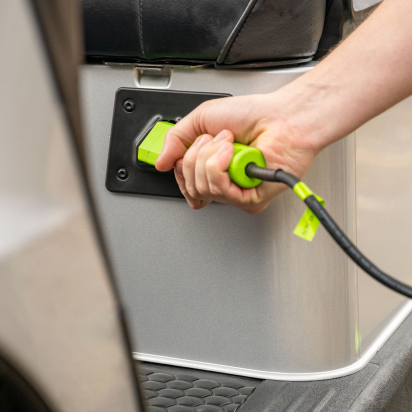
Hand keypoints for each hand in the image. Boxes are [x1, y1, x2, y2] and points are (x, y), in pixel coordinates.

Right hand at [155, 92, 320, 212]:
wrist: (283, 117)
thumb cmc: (253, 115)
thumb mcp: (202, 119)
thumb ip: (175, 139)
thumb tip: (160, 162)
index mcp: (212, 167)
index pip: (185, 183)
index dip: (183, 166)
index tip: (195, 145)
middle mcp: (223, 182)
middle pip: (189, 186)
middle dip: (197, 155)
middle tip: (219, 139)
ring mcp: (235, 193)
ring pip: (202, 188)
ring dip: (211, 158)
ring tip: (230, 144)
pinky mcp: (249, 200)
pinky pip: (220, 192)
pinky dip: (222, 166)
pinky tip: (235, 155)